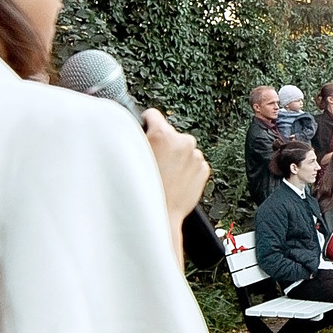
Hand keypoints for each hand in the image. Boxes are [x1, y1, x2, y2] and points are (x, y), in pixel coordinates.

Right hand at [142, 109, 209, 227]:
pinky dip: (185, 169)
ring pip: (182, 149)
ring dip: (174, 157)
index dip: (145, 124)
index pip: (153, 115)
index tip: (144, 132)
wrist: (159, 217)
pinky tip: (174, 181)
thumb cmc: (142, 191)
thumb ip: (135, 138)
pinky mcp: (204, 169)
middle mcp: (183, 142)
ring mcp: (196, 156)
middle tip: (152, 162)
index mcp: (163, 135)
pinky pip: (193, 162)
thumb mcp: (129, 158)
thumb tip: (134, 129)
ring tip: (163, 175)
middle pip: (170, 134)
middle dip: (162, 144)